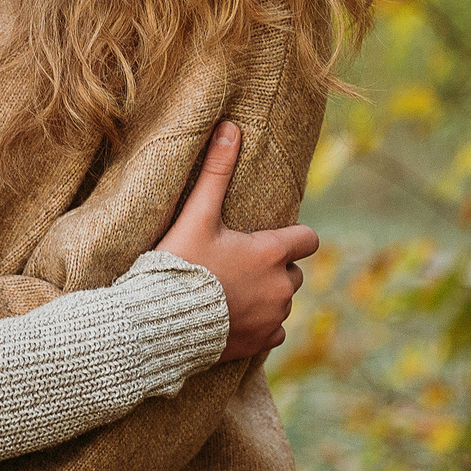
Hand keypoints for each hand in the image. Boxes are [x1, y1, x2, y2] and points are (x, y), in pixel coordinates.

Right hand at [154, 121, 319, 359]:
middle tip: (238, 263)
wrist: (161, 321)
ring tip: (232, 290)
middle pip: (294, 272)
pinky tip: (235, 317)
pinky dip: (261, 325)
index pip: (308, 239)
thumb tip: (230, 127)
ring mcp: (273, 317)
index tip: (271, 237)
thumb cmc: (180, 264)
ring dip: (267, 296)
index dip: (294, 236)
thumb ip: (216, 172)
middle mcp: (281, 286)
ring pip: (283, 301)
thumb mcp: (197, 215)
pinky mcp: (261, 343)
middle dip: (274, 267)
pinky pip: (275, 332)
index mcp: (272, 253)